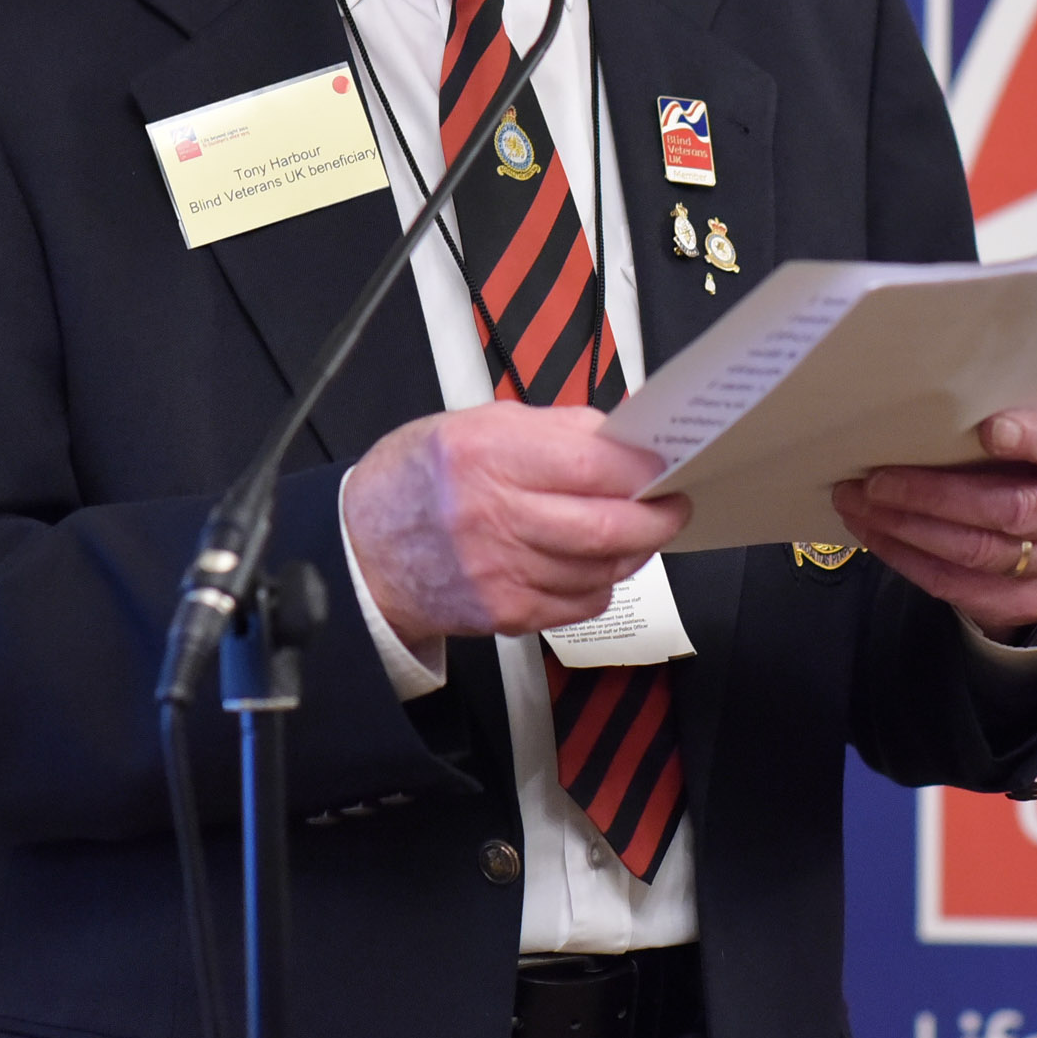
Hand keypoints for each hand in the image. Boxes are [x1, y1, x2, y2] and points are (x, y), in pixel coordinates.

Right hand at [344, 402, 684, 653]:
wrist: (363, 548)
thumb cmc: (422, 478)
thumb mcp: (479, 424)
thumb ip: (556, 429)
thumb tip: (625, 440)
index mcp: (486, 454)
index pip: (593, 465)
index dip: (643, 468)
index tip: (664, 465)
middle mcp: (491, 516)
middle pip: (606, 527)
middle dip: (657, 517)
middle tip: (673, 504)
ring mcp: (499, 572)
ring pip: (602, 570)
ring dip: (634, 550)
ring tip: (636, 529)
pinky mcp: (505, 614)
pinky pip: (581, 604)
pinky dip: (601, 582)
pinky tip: (591, 562)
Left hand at [828, 408, 1036, 635]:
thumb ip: (1011, 410)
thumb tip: (928, 391)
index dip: (1032, 438)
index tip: (988, 427)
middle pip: (1009, 510)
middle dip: (933, 495)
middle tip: (874, 479)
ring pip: (977, 553)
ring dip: (907, 530)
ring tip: (857, 504)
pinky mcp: (1030, 601)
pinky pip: (960, 587)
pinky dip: (909, 560)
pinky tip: (874, 535)